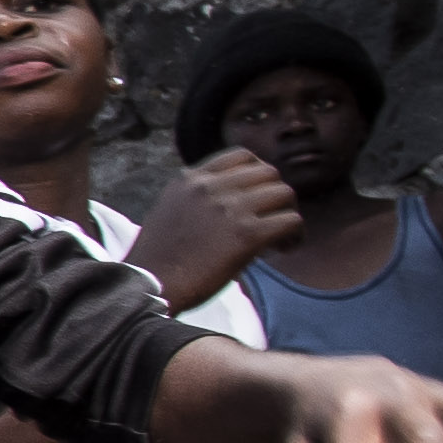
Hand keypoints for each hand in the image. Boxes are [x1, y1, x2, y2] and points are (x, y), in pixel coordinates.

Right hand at [135, 149, 303, 301]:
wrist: (148, 285)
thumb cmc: (157, 258)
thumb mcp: (169, 210)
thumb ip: (197, 197)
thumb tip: (230, 201)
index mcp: (191, 179)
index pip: (241, 156)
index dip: (258, 175)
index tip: (257, 197)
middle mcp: (212, 187)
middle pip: (269, 173)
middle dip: (275, 196)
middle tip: (271, 219)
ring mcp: (230, 209)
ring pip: (285, 194)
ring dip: (287, 214)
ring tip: (279, 238)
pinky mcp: (247, 234)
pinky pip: (291, 221)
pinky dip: (294, 236)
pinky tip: (283, 249)